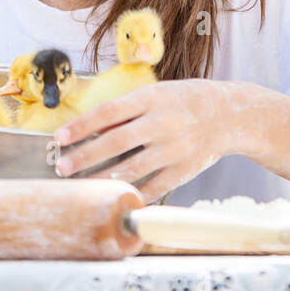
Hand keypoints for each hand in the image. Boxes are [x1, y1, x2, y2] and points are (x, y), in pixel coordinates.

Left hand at [52, 79, 245, 203]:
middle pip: (116, 142)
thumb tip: (88, 127)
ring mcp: (174, 150)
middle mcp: (163, 123)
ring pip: (130, 169)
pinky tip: (111, 196)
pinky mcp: (183, 171)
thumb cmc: (184, 101)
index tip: (59, 137)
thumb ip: (126, 110)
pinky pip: (151, 187)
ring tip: (79, 183)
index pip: (109, 112)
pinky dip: (130, 194)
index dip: (81, 126)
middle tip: (62, 166)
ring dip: (100, 178)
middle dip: (84, 156)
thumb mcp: (156, 93)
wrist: (230, 115)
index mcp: (153, 98)